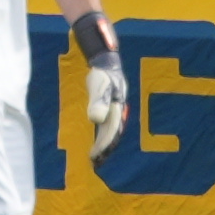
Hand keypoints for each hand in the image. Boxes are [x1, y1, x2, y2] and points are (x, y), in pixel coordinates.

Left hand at [74, 15, 130, 154]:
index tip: (95, 156)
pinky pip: (108, 123)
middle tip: (96, 162)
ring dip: (105, 143)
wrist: (104, 53)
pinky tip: (97, 144)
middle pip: (114, 130)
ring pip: (112, 128)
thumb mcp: (98, 82)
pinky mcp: (109, 104)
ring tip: (97, 158)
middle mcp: (119, 105)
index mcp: (119, 103)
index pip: (113, 128)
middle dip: (106, 146)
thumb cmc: (101, 68)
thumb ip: (98, 101)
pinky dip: (102, 135)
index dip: (105, 143)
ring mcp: (116, 104)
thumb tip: (96, 119)